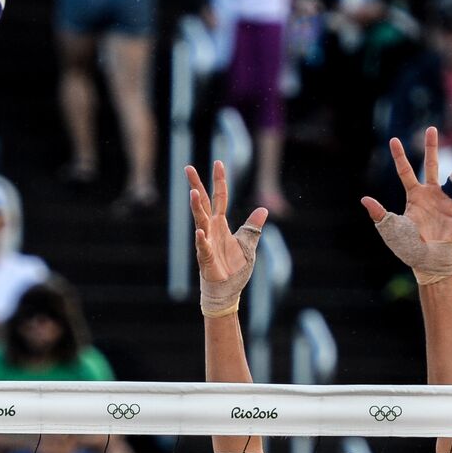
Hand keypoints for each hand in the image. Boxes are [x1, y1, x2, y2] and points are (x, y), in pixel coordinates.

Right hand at [187, 161, 267, 284]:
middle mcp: (211, 229)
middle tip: (188, 168)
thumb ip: (253, 226)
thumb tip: (263, 209)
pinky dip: (201, 239)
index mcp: (221, 224)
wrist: (227, 290)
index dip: (219, 180)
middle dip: (196, 185)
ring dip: (197, 207)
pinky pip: (203, 247)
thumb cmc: (234, 267)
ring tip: (193, 192)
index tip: (218, 163)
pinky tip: (199, 231)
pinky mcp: (206, 259)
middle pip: (203, 203)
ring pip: (200, 221)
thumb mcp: (248, 243)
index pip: (219, 197)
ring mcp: (206, 242)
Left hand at [360, 129, 451, 281]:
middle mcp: (430, 194)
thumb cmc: (409, 247)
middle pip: (430, 165)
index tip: (393, 140)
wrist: (429, 261)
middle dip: (431, 147)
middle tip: (431, 129)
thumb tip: (364, 199)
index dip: (399, 156)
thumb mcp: (392, 229)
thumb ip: (380, 214)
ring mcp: (445, 200)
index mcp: (413, 196)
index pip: (404, 171)